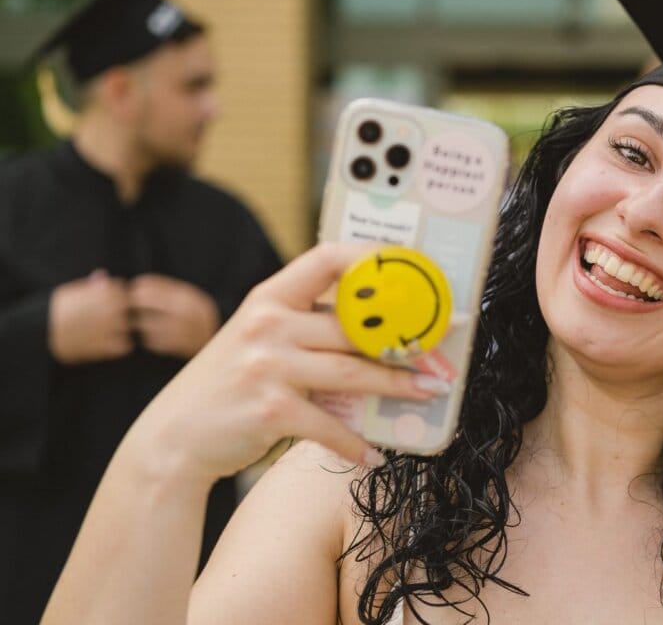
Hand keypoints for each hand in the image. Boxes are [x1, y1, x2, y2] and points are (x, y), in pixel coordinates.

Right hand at [48, 270, 133, 363]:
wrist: (41, 332)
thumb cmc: (54, 311)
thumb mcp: (70, 291)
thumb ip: (90, 285)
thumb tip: (103, 275)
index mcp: (104, 291)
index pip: (123, 289)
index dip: (116, 296)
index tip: (105, 303)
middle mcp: (111, 307)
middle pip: (131, 307)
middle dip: (123, 312)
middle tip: (108, 319)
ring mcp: (111, 326)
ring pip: (130, 326)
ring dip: (123, 330)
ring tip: (108, 332)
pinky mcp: (107, 345)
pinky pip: (125, 346)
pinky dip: (118, 346)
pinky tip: (107, 345)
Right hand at [127, 242, 450, 484]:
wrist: (175, 437)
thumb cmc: (228, 386)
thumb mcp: (257, 338)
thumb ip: (303, 323)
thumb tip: (376, 325)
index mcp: (269, 298)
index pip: (327, 258)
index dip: (373, 260)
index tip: (410, 269)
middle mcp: (269, 324)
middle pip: (355, 326)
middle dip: (403, 337)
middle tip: (440, 347)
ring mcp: (269, 366)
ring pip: (353, 371)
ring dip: (397, 385)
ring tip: (429, 390)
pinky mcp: (272, 410)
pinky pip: (330, 425)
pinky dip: (356, 443)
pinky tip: (376, 453)